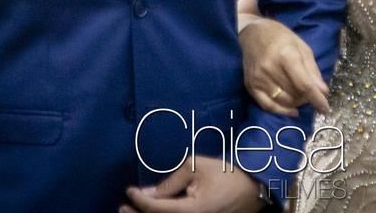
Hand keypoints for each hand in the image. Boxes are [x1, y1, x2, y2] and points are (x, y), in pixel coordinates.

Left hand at [121, 158, 266, 212]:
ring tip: (131, 212)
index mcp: (193, 210)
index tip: (129, 190)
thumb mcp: (197, 168)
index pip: (157, 208)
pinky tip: (154, 212)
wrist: (253, 187)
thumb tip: (149, 192)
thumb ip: (171, 182)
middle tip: (122, 208)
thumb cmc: (226, 173)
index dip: (140, 200)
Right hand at [239, 18, 328, 115]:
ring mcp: (258, 78)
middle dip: (307, 98)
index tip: (325, 109)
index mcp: (286, 55)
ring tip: (301, 96)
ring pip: (283, 101)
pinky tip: (291, 110)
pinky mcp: (250, 85)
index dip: (316, 98)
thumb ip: (312, 70)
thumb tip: (323, 91)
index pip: (303, 84)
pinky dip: (281, 111)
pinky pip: (268, 106)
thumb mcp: (302, 47)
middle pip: (294, 94)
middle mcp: (270, 68)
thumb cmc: (281, 38)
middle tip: (311, 93)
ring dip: (296, 103)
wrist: (253, 33)